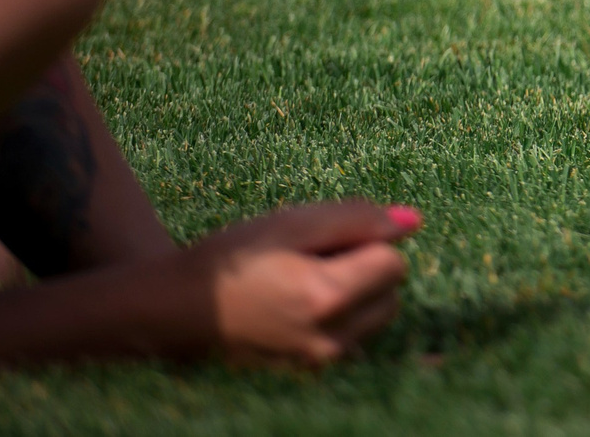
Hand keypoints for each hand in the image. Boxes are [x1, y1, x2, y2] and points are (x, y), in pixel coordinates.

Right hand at [182, 199, 419, 367]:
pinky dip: (343, 316)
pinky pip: (355, 335)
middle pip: (393, 290)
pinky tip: (301, 304)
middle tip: (311, 260)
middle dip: (367, 268)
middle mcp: (331, 339)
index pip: (394, 261)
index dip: (365, 241)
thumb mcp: (293, 223)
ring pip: (378, 315)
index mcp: (327, 299)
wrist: (177, 311)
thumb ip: (357, 219)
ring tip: (304, 281)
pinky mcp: (313, 371)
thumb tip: (413, 222)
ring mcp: (322, 362)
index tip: (324, 243)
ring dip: (359, 293)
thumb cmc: (233, 259)